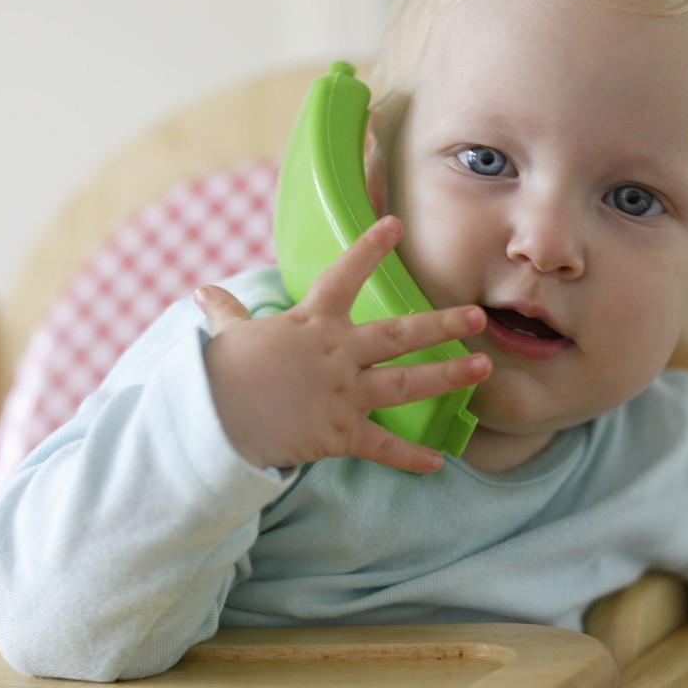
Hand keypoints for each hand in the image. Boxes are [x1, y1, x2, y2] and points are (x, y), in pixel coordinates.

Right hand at [195, 215, 490, 472]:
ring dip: (447, 375)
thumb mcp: (226, 337)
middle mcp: (336, 354)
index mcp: (310, 324)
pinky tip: (438, 462)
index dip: (369, 249)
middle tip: (478, 315)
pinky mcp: (339, 433)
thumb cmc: (219, 376)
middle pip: (398, 334)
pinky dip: (410, 458)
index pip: (344, 276)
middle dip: (442, 324)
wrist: (212, 423)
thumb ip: (227, 313)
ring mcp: (342, 394)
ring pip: (406, 383)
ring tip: (484, 367)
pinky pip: (382, 446)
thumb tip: (203, 293)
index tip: (396, 225)